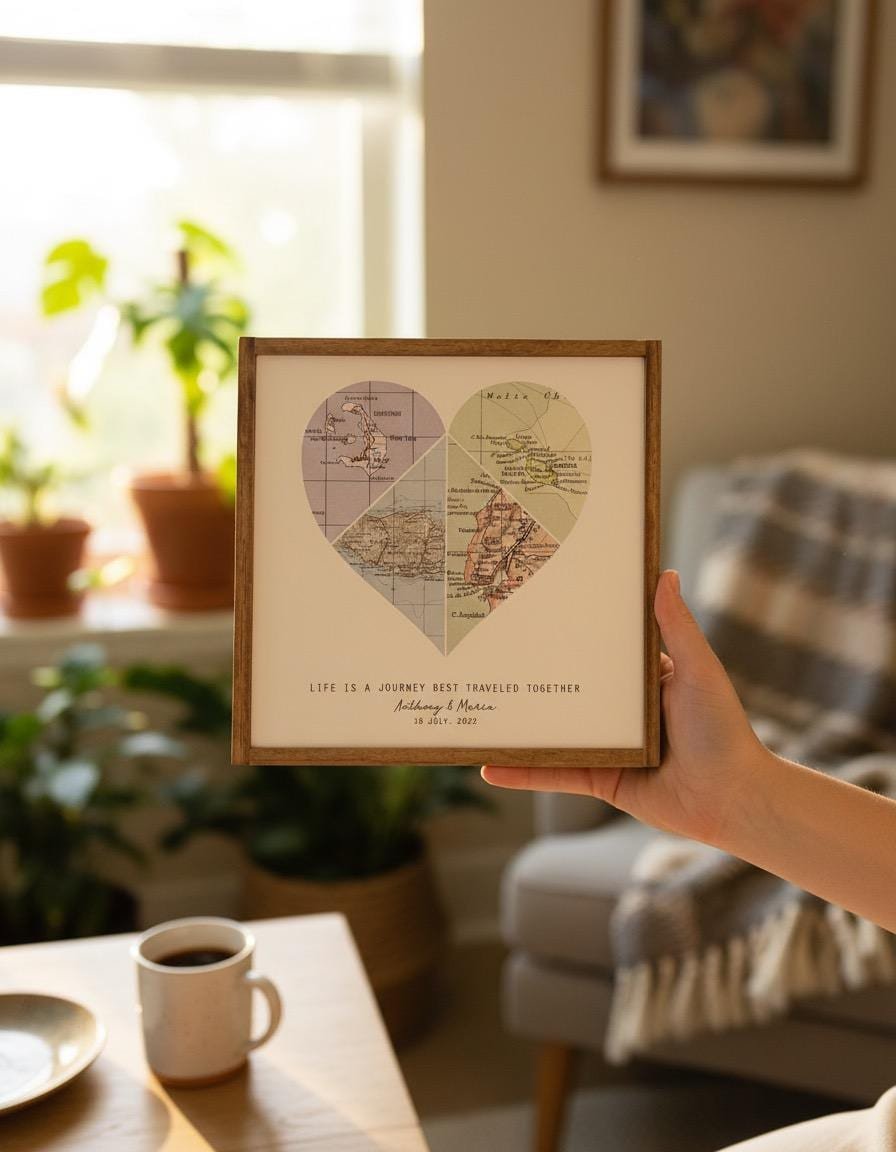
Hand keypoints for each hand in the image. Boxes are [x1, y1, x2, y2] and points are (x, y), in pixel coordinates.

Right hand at [482, 570, 770, 847]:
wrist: (734, 799)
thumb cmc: (723, 730)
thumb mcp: (699, 670)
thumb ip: (676, 627)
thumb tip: (663, 573)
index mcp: (642, 680)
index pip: (599, 650)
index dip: (569, 632)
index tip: (535, 608)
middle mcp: (620, 712)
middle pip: (566, 689)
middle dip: (529, 674)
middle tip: (488, 652)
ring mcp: (607, 746)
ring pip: (552, 731)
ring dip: (516, 725)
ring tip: (475, 707)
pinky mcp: (600, 780)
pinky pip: (554, 774)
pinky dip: (522, 771)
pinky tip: (488, 765)